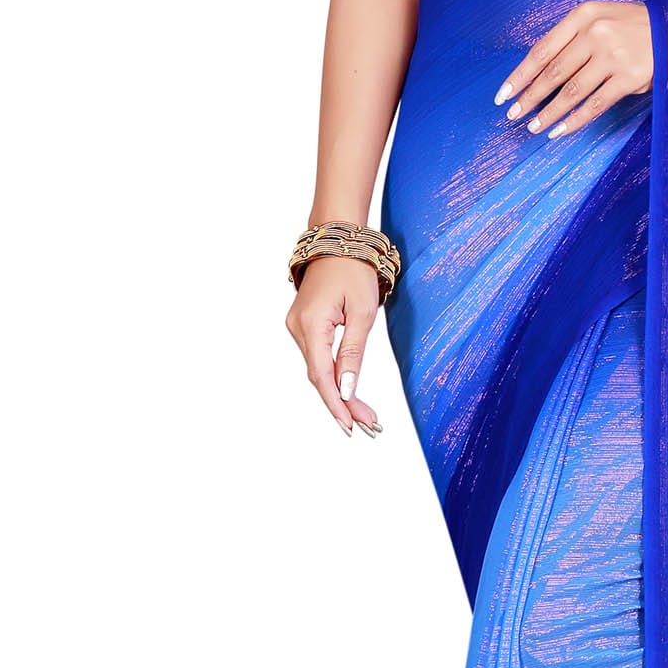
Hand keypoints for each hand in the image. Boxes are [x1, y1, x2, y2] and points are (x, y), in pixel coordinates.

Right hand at [286, 254, 383, 436]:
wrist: (337, 240)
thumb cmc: (354, 271)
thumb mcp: (362, 312)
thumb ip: (353, 352)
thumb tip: (347, 388)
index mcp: (311, 324)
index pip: (321, 375)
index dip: (336, 404)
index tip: (351, 426)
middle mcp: (297, 328)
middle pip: (319, 377)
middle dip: (343, 404)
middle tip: (370, 426)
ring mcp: (297, 327)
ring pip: (318, 369)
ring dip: (339, 393)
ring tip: (364, 415)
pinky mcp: (303, 326)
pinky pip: (317, 357)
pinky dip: (333, 376)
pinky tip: (348, 392)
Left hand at [495, 0, 652, 138]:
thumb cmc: (633, 26)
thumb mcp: (600, 19)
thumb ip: (573, 40)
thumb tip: (540, 75)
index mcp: (583, 16)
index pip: (542, 50)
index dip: (520, 75)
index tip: (503, 94)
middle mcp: (595, 34)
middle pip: (553, 72)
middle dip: (529, 97)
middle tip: (513, 114)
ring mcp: (613, 56)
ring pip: (571, 91)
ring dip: (549, 113)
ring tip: (534, 127)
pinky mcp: (629, 78)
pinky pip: (595, 104)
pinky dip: (575, 120)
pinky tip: (560, 131)